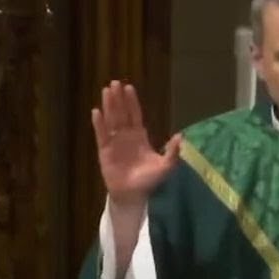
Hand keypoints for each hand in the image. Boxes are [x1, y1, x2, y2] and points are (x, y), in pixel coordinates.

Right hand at [92, 81, 181, 207]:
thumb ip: (173, 152)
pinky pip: (101, 135)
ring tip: (106, 91)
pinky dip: (99, 124)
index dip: (132, 102)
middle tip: (114, 83)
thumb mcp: (165, 166)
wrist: (133, 196)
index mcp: (139, 137)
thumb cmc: (149, 181)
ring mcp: (114, 142)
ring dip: (109, 106)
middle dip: (118, 99)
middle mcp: (126, 136)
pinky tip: (97, 112)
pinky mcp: (105, 151)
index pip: (135, 115)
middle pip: (121, 113)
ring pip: (111, 120)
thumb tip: (181, 136)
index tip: (129, 88)